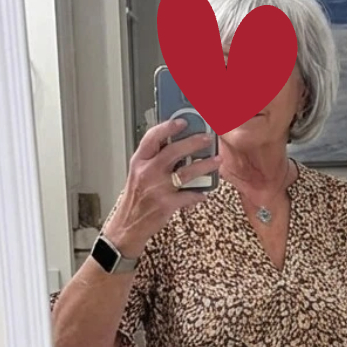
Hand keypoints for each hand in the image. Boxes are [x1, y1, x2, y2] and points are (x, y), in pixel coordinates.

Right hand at [104, 119, 221, 257]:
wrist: (129, 224)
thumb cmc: (136, 198)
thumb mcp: (138, 173)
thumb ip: (153, 160)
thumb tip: (177, 146)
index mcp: (139, 161)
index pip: (152, 137)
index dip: (168, 127)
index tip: (183, 121)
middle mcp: (147, 172)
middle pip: (173, 151)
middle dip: (193, 142)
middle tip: (207, 138)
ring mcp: (158, 188)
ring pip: (186, 172)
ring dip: (204, 165)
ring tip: (217, 160)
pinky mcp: (167, 204)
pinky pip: (189, 195)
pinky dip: (199, 194)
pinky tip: (204, 192)